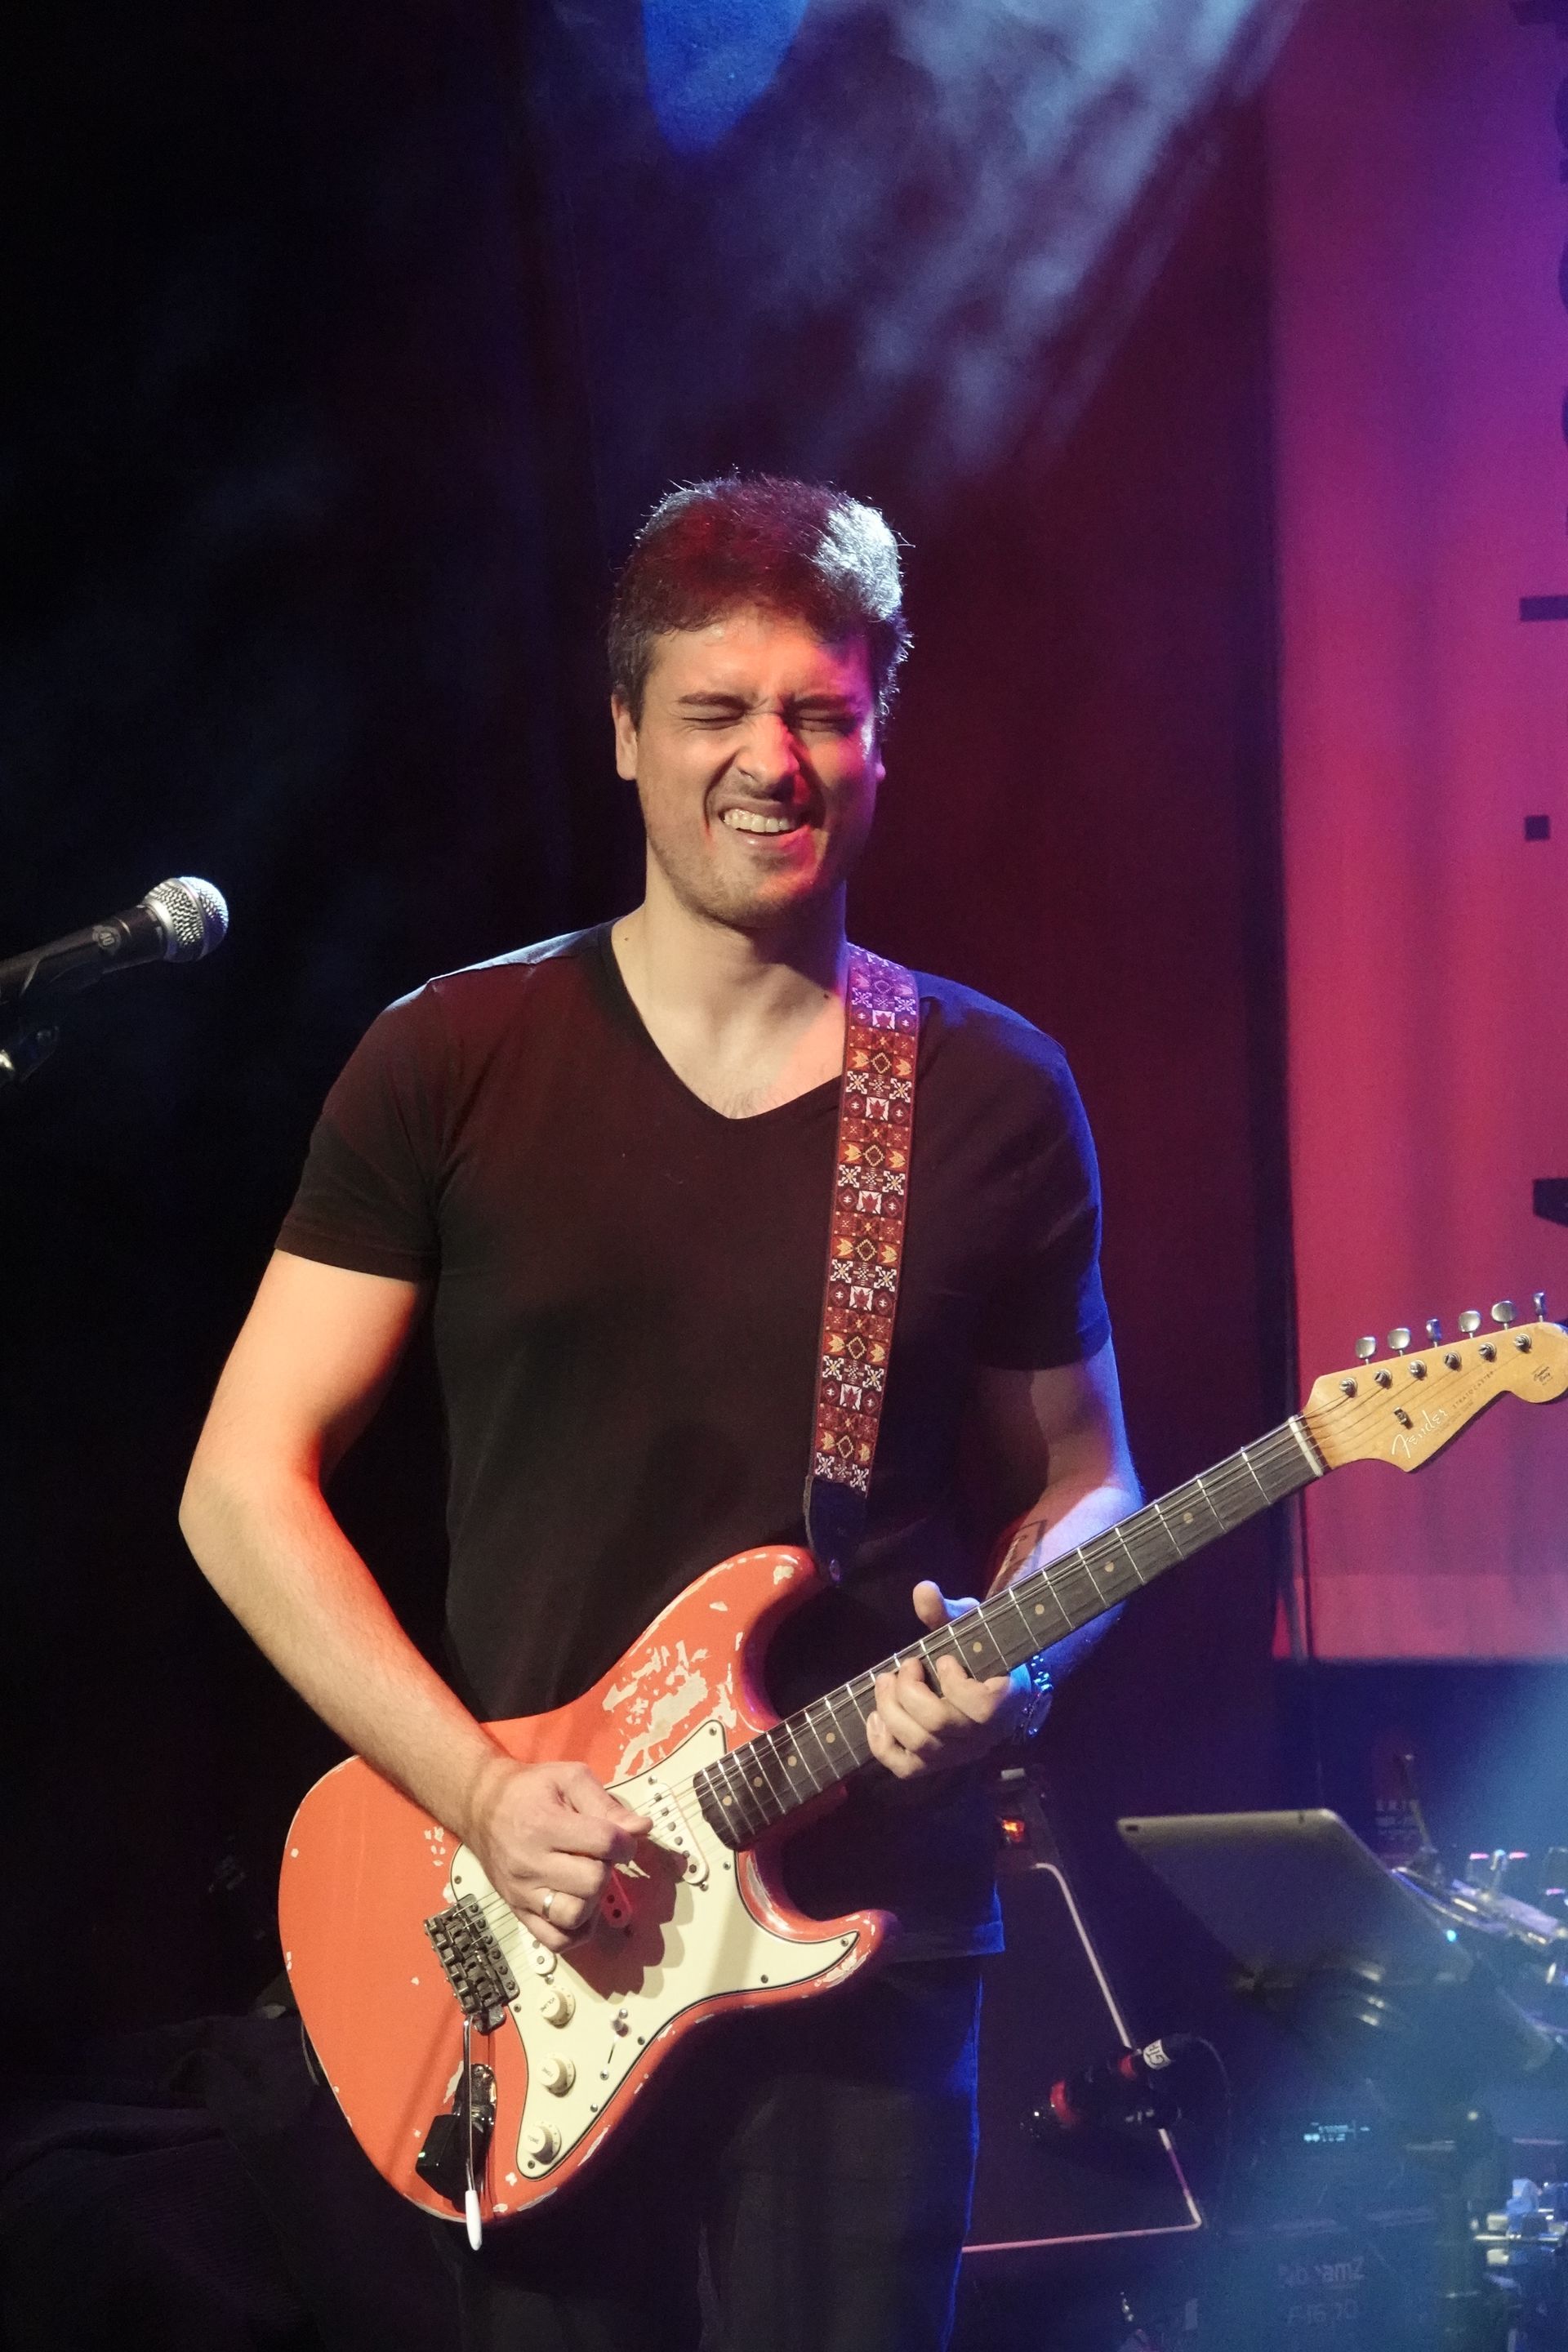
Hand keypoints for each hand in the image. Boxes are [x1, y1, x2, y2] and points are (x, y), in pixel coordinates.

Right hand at [463, 1756, 650, 1950]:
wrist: (480, 1807)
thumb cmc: (528, 1790)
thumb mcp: (569, 1779)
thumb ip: (607, 1803)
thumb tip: (642, 1828)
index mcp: (544, 1825)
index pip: (604, 1843)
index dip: (626, 1840)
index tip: (621, 1838)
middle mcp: (530, 1863)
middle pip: (593, 1882)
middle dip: (607, 1867)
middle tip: (598, 1855)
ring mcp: (522, 1892)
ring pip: (574, 1916)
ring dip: (592, 1900)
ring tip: (586, 1879)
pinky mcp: (518, 1911)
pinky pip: (555, 1940)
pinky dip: (576, 1931)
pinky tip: (580, 1905)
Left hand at [866, 1580, 1030, 1781]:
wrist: (987, 1685)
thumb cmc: (978, 1651)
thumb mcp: (968, 1625)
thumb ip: (946, 1611)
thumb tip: (922, 1590)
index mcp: (1005, 1701)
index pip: (983, 1707)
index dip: (955, 1682)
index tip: (944, 1659)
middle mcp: (983, 1735)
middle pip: (938, 1724)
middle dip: (909, 1690)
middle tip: (904, 1665)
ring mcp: (958, 1754)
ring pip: (920, 1745)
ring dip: (891, 1709)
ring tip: (884, 1681)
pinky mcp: (935, 1764)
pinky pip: (905, 1768)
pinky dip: (882, 1745)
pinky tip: (875, 1717)